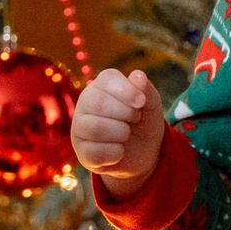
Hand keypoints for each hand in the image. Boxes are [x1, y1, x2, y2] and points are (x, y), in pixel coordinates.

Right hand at [73, 68, 165, 197]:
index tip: (141, 102)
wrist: (143, 154)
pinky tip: (120, 151)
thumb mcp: (150, 106)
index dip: (127, 91)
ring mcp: (80, 129)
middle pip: (98, 103)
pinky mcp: (82, 152)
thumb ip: (146, 90)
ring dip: (121, 133)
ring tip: (126, 134)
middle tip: (135, 119)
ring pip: (95, 128)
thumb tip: (138, 75)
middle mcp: (85, 104)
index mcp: (101, 86)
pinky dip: (116, 153)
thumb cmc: (143, 123)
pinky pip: (96, 153)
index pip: (107, 79)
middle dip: (126, 113)